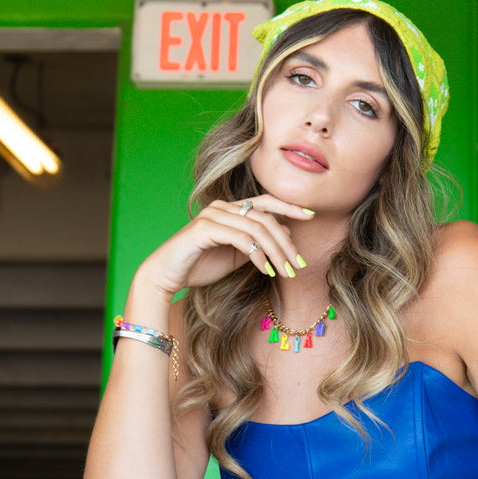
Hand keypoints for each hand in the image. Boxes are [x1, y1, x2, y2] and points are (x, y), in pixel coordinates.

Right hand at [140, 195, 313, 298]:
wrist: (165, 276)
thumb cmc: (199, 266)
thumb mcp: (237, 256)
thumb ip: (259, 243)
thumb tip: (287, 231)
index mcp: (230, 209)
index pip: (266, 202)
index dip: (290, 206)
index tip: (312, 215)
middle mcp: (222, 207)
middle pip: (266, 217)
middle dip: (286, 242)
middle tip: (298, 264)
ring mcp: (213, 215)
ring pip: (257, 228)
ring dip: (275, 252)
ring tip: (286, 272)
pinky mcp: (205, 229)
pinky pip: (241, 239)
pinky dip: (257, 255)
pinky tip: (265, 270)